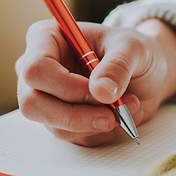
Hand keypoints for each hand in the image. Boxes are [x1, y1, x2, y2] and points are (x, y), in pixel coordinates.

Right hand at [16, 18, 175, 145]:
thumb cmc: (130, 50)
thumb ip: (117, 66)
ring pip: (54, 125)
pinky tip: (120, 114)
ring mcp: (45, 97)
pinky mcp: (58, 119)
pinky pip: (72, 136)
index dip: (65, 85)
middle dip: (76, 115)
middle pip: (32, 103)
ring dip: (95, 123)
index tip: (100, 92)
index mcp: (46, 39)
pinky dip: (100, 131)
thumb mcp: (133, 48)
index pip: (35, 69)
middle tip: (113, 114)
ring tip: (128, 106)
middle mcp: (38, 69)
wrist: (142, 71)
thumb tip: (101, 92)